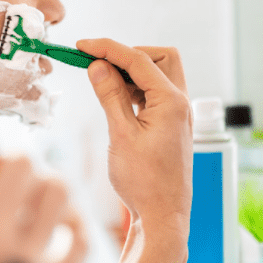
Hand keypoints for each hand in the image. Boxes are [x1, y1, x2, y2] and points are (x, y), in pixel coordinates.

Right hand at [76, 39, 192, 240]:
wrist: (162, 216)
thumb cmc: (144, 182)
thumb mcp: (121, 135)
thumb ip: (110, 96)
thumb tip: (98, 66)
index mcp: (172, 102)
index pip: (138, 59)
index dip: (107, 48)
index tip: (82, 46)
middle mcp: (180, 103)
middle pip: (160, 58)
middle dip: (129, 54)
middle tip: (98, 63)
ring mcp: (177, 115)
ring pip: (158, 75)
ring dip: (131, 73)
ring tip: (101, 82)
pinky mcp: (170, 126)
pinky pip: (155, 95)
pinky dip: (135, 90)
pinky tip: (115, 100)